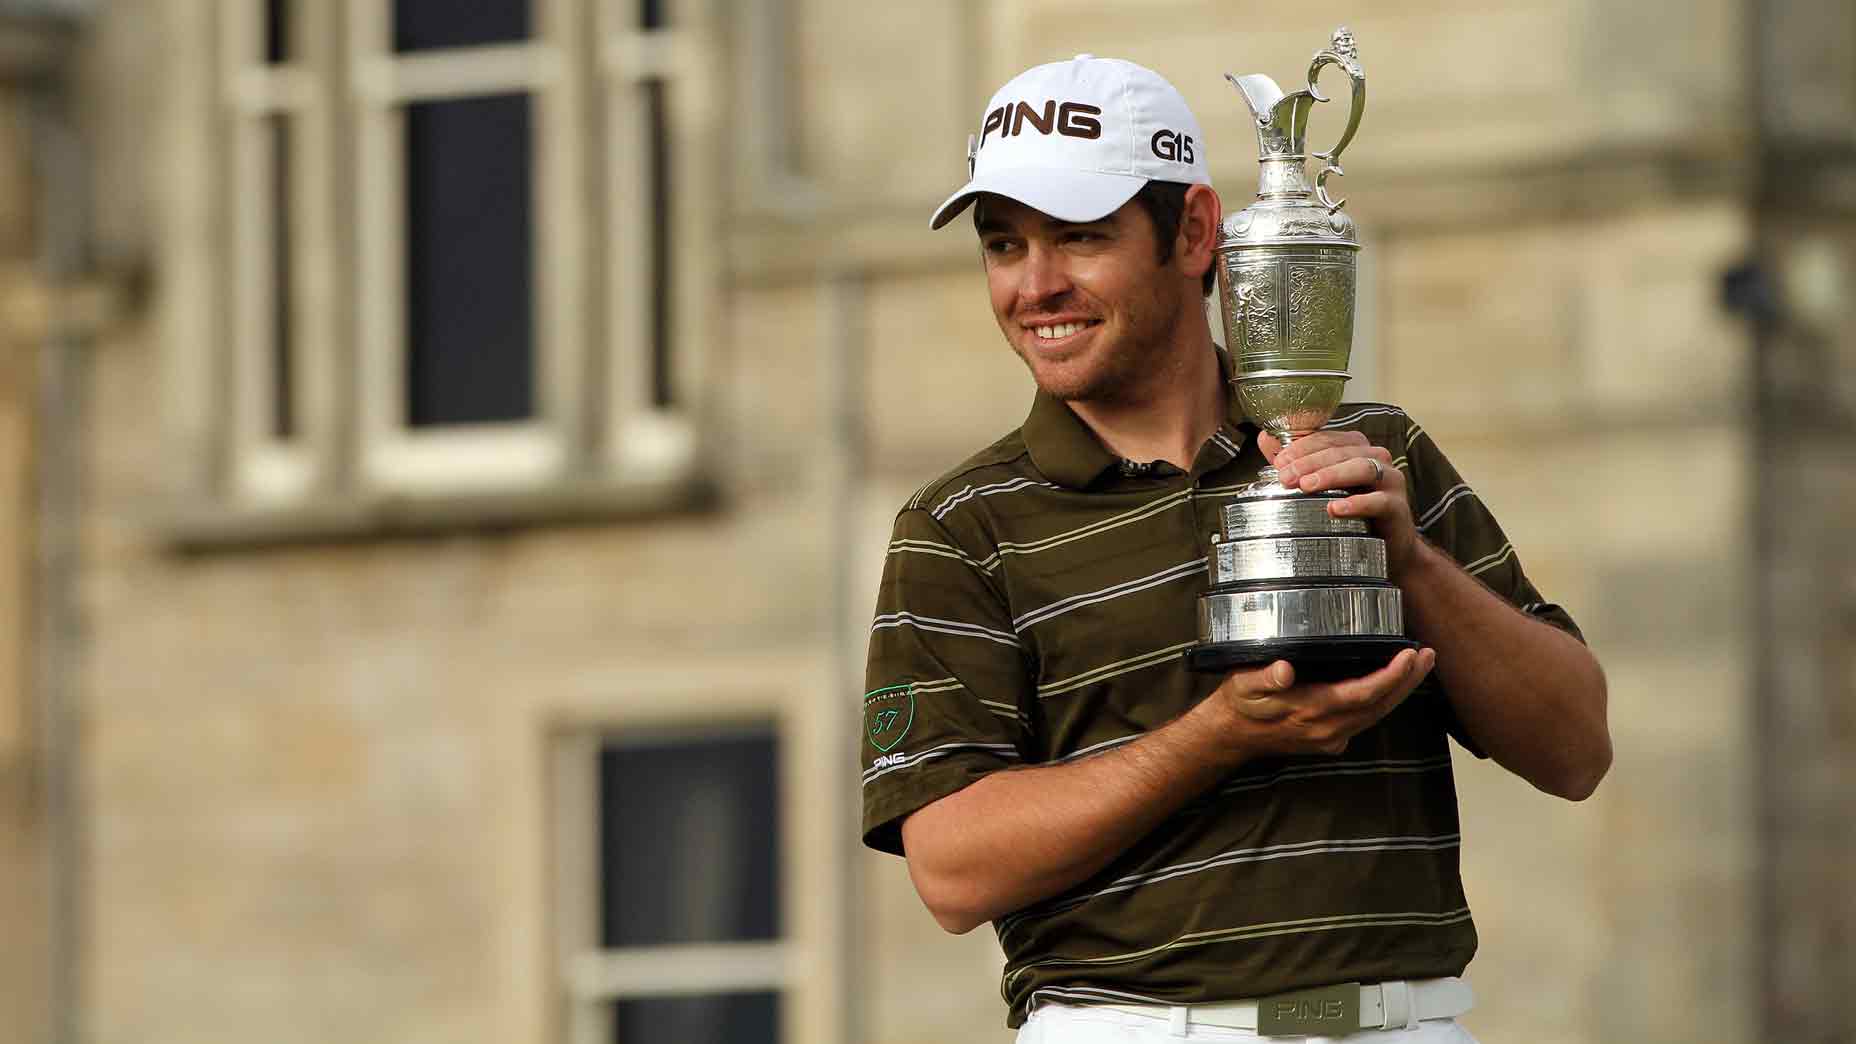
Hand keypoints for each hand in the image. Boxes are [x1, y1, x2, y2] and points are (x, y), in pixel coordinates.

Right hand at [1212, 648, 1437, 756]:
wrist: (1231, 736)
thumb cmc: (1239, 704)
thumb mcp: (1242, 685)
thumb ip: (1263, 677)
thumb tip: (1284, 669)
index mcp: (1310, 711)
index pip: (1362, 694)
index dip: (1390, 676)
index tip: (1409, 654)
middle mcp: (1327, 729)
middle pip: (1380, 706)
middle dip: (1408, 680)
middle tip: (1429, 654)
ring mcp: (1332, 738)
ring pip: (1378, 714)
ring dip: (1402, 690)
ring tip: (1420, 664)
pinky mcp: (1332, 739)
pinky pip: (1367, 720)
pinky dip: (1385, 700)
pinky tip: (1395, 683)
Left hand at [1259, 430, 1418, 580]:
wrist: (1386, 546)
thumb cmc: (1352, 511)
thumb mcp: (1320, 485)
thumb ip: (1294, 462)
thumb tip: (1264, 438)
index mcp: (1356, 447)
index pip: (1326, 439)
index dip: (1301, 447)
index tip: (1279, 462)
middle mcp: (1375, 458)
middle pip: (1341, 451)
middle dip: (1310, 462)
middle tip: (1286, 477)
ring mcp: (1390, 480)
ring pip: (1361, 468)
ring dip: (1331, 475)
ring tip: (1306, 486)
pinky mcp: (1397, 506)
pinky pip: (1378, 501)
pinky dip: (1356, 503)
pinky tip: (1334, 508)